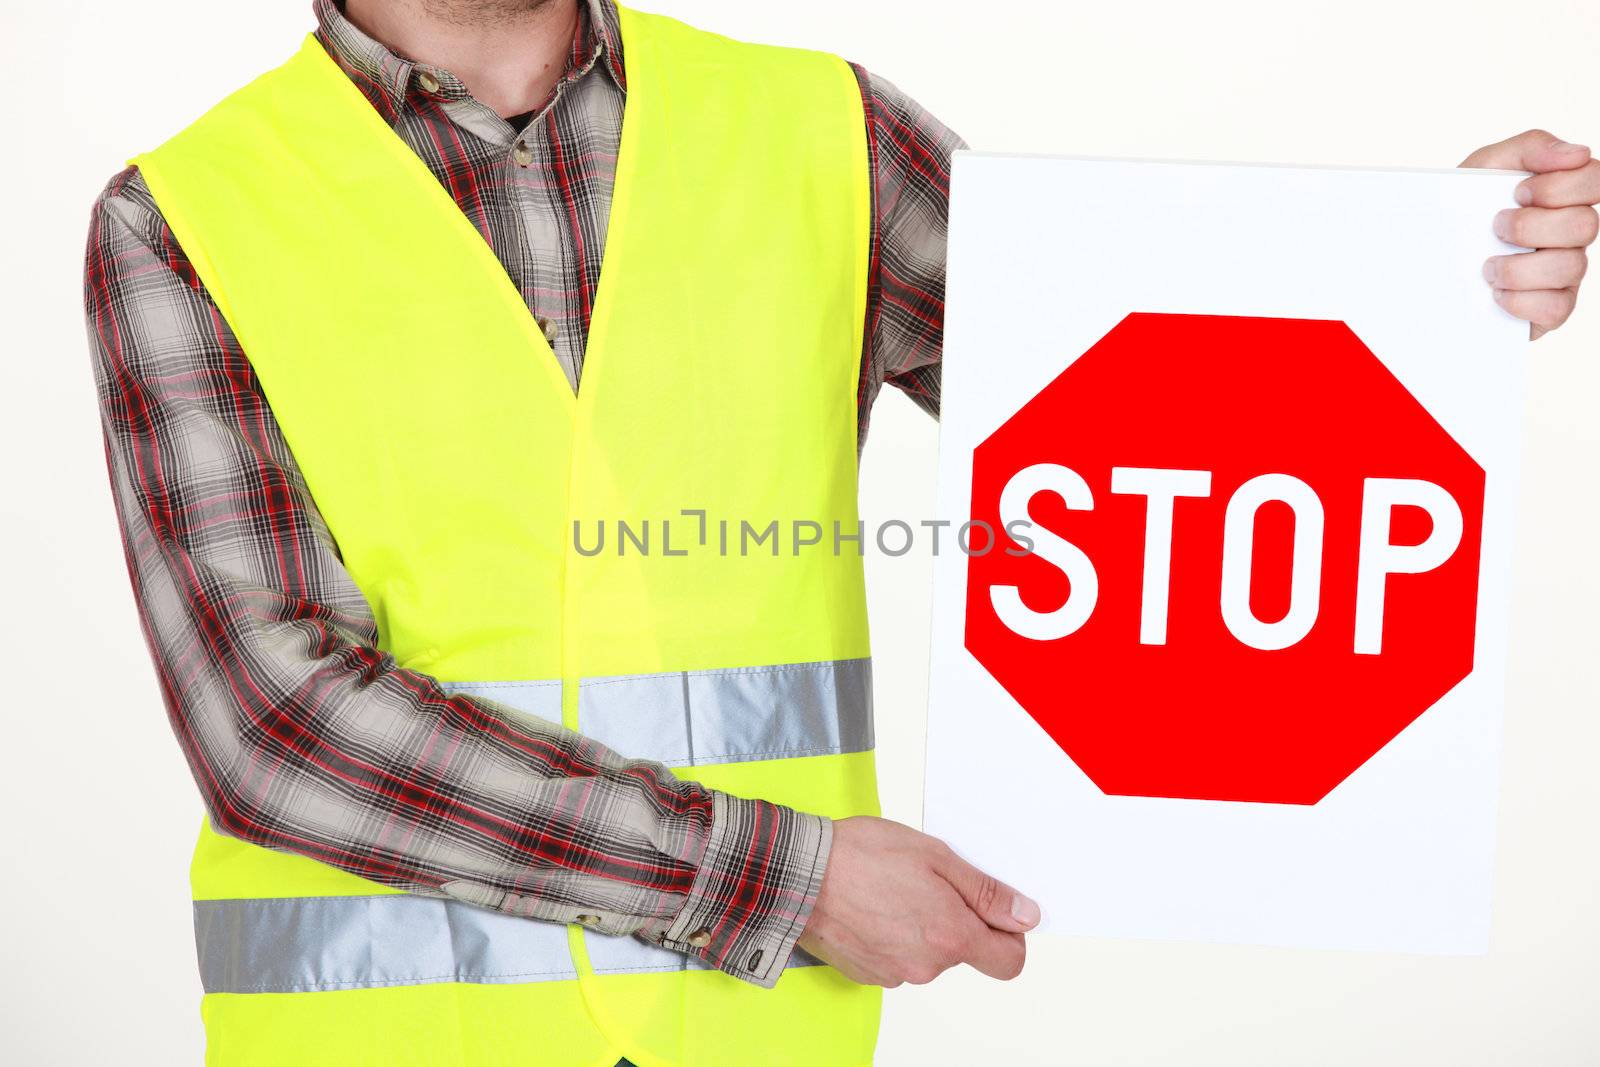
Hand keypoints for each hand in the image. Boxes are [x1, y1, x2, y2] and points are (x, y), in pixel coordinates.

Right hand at [798, 815, 1039, 986]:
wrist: (798, 874)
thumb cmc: (862, 857)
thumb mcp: (936, 857)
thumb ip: (986, 892)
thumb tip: (1026, 916)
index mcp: (951, 937)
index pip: (1009, 961)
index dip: (1009, 934)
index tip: (993, 910)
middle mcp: (926, 966)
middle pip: (963, 952)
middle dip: (954, 919)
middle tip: (926, 881)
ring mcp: (894, 974)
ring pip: (927, 954)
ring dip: (920, 926)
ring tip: (892, 889)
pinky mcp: (868, 974)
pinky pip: (897, 958)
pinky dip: (892, 935)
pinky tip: (873, 905)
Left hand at [1461, 130, 1598, 338]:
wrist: (1424, 264)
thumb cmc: (1462, 211)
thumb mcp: (1484, 168)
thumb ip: (1529, 148)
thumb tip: (1576, 152)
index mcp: (1562, 196)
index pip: (1595, 181)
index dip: (1561, 186)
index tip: (1518, 192)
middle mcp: (1570, 234)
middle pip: (1584, 226)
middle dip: (1530, 227)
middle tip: (1495, 228)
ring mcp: (1564, 273)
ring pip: (1570, 267)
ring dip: (1518, 267)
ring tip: (1486, 267)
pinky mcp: (1550, 309)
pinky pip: (1556, 308)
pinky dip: (1521, 301)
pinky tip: (1496, 294)